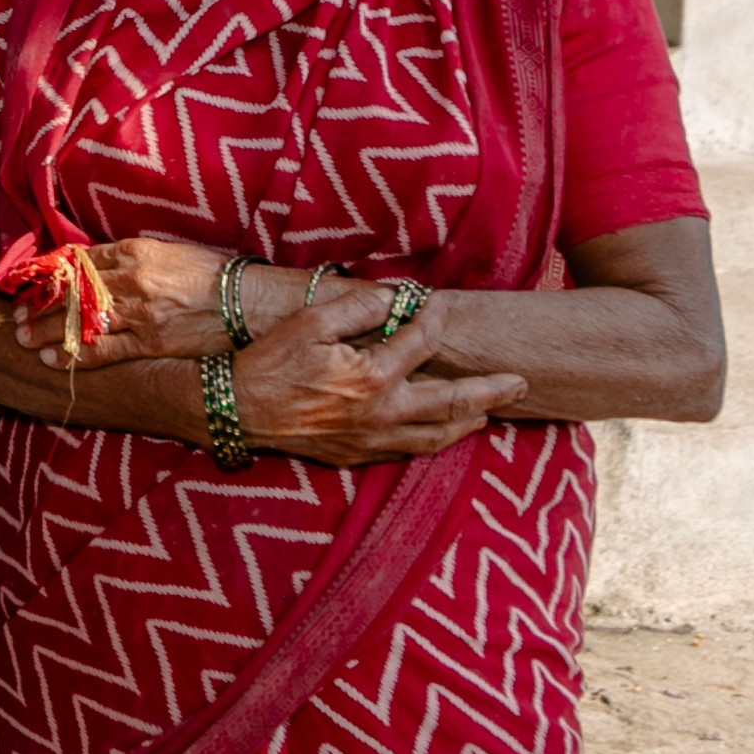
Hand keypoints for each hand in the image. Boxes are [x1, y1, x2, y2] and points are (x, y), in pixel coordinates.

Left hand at [9, 234, 253, 367]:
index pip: (78, 260)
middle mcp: (132, 277)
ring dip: (47, 330)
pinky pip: (103, 349)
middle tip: (16, 314)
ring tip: (24, 338)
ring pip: (79, 319)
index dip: (51, 273)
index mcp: (136, 250)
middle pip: (72, 290)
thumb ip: (135, 257)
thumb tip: (102, 262)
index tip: (33, 283)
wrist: (252, 302)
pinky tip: (53, 360)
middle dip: (40, 303)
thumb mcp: (172, 252)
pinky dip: (74, 355)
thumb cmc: (216, 275)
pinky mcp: (150, 340)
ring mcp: (139, 310)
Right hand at [230, 286, 520, 464]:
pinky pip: (408, 452)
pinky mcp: (356, 455)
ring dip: (470, 423)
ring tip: (491, 413)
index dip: (435, 320)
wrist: (234, 411)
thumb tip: (396, 298)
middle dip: (491, 391)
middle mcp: (381, 413)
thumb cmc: (268, 363)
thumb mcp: (308, 322)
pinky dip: (433, 442)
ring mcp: (371, 439)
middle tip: (520, 383)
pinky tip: (440, 433)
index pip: (422, 343)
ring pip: (437, 436)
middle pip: (452, 402)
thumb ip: (357, 307)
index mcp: (372, 376)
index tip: (438, 306)